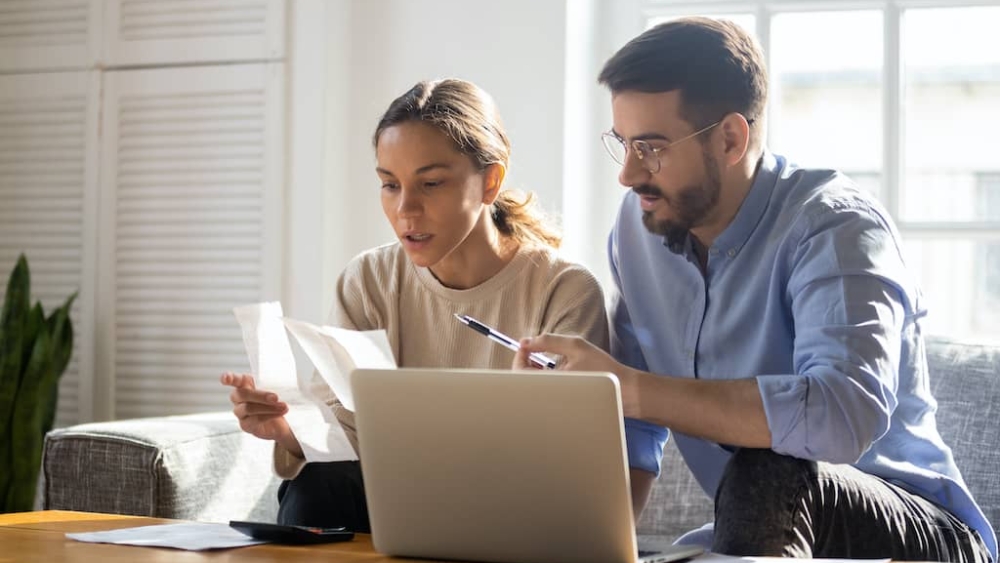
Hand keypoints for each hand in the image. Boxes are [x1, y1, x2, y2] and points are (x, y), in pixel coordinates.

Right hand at [220, 372, 296, 449]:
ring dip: (268, 407)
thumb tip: (285, 380)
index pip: (235, 379)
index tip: (225, 378)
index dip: (229, 378)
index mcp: (245, 384)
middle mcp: (239, 398)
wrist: (283, 422)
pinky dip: (269, 416)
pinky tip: (279, 414)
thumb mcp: (278, 390)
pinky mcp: (245, 425)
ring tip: (283, 407)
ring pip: (248, 408)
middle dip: (260, 395)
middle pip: (242, 394)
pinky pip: (255, 420)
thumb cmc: (278, 401)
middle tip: (275, 397)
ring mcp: (240, 412)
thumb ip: (274, 384)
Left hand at [515, 334, 641, 418]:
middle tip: (535, 351)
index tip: (526, 345)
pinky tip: (557, 370)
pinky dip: (545, 378)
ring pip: (533, 385)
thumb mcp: (575, 346)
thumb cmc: (602, 369)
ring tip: (547, 360)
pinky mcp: (561, 403)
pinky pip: (544, 390)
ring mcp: (555, 400)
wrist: (623, 391)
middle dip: (526, 362)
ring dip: (535, 370)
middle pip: (523, 380)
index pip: (520, 372)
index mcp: (550, 382)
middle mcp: (549, 395)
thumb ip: (548, 341)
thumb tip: (526, 341)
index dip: (519, 355)